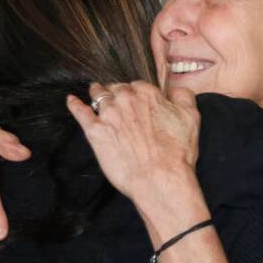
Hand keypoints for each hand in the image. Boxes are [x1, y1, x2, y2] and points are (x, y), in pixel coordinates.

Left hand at [67, 82, 206, 244]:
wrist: (159, 177)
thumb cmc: (176, 152)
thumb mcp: (191, 118)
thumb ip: (183, 97)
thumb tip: (175, 90)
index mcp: (147, 93)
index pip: (137, 86)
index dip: (136, 94)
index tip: (137, 102)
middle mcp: (125, 99)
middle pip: (116, 88)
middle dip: (117, 93)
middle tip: (118, 102)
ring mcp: (108, 114)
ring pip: (98, 96)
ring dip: (97, 94)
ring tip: (95, 93)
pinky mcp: (95, 131)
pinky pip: (80, 112)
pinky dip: (74, 105)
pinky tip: (71, 100)